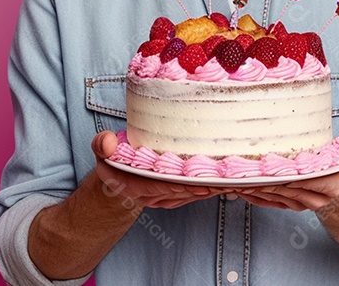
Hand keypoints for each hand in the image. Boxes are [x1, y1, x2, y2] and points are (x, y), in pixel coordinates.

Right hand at [90, 131, 222, 209]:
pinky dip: (213, 186)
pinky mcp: (178, 195)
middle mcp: (155, 195)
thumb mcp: (103, 152)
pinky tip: (229, 179)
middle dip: (207, 184)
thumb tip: (107, 142)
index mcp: (137, 186)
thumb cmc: (113, 163)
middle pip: (185, 190)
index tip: (205, 180)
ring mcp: (168, 197)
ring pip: (195, 193)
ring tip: (235, 177)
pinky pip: (197, 191)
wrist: (117, 182)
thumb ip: (102, 145)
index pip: (164, 185)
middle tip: (230, 176)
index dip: (185, 183)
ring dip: (214, 186)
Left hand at [232, 132, 338, 211]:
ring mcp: (299, 203)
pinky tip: (238, 188)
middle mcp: (312, 198)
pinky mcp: (289, 204)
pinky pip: (268, 202)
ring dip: (251, 187)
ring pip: (271, 195)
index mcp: (328, 185)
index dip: (277, 174)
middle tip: (235, 170)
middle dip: (257, 179)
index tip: (259, 167)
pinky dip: (252, 195)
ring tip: (231, 177)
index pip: (299, 179)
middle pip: (280, 188)